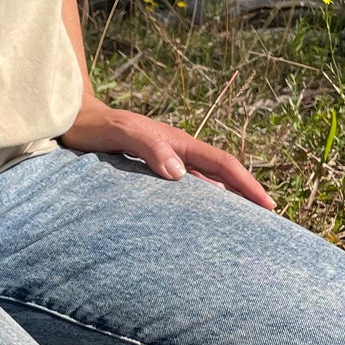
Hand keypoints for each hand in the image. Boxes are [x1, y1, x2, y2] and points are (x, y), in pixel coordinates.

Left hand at [60, 97, 274, 208]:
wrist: (74, 119)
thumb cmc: (95, 127)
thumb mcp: (121, 132)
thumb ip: (148, 146)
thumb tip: (180, 175)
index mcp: (177, 142)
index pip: (222, 164)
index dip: (246, 184)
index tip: (268, 206)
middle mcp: (178, 151)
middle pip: (222, 174)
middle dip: (247, 194)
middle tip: (270, 220)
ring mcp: (168, 161)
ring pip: (208, 182)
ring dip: (228, 200)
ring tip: (245, 225)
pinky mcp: (154, 171)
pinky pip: (188, 189)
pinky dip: (204, 202)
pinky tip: (204, 220)